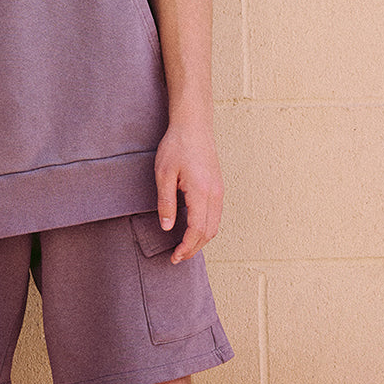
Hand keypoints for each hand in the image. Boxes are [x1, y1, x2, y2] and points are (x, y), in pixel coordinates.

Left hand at [154, 117, 223, 263]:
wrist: (193, 125)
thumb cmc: (176, 146)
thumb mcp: (163, 174)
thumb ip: (166, 203)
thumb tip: (168, 227)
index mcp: (201, 191)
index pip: (197, 229)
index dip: (187, 247)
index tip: (175, 257)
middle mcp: (215, 194)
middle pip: (209, 232)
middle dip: (194, 248)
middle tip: (177, 258)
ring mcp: (219, 190)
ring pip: (215, 225)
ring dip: (201, 240)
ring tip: (184, 247)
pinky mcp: (218, 187)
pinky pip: (215, 215)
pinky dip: (206, 228)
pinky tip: (193, 230)